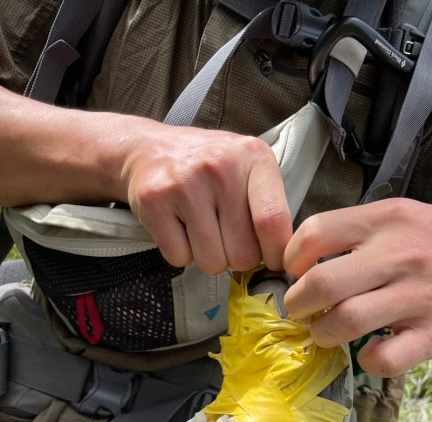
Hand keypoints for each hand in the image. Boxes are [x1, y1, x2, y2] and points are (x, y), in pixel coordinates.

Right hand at [120, 121, 292, 274]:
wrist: (148, 149)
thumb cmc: (208, 168)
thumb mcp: (248, 171)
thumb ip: (269, 209)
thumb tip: (283, 261)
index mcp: (253, 157)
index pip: (273, 221)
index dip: (275, 255)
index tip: (272, 262)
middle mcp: (220, 166)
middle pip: (243, 253)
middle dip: (237, 257)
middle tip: (225, 236)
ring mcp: (184, 183)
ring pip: (211, 262)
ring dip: (208, 257)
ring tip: (201, 229)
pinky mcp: (154, 201)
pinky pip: (180, 258)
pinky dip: (181, 253)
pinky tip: (179, 227)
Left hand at [283, 199, 431, 375]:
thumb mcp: (404, 216)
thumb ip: (358, 230)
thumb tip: (304, 255)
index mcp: (387, 221)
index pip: (315, 233)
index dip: (292, 259)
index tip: (296, 273)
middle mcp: (399, 255)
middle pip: (323, 283)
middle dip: (298, 304)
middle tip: (301, 310)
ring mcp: (417, 296)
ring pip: (346, 322)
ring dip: (323, 334)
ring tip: (326, 332)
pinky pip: (384, 357)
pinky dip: (366, 360)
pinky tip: (367, 351)